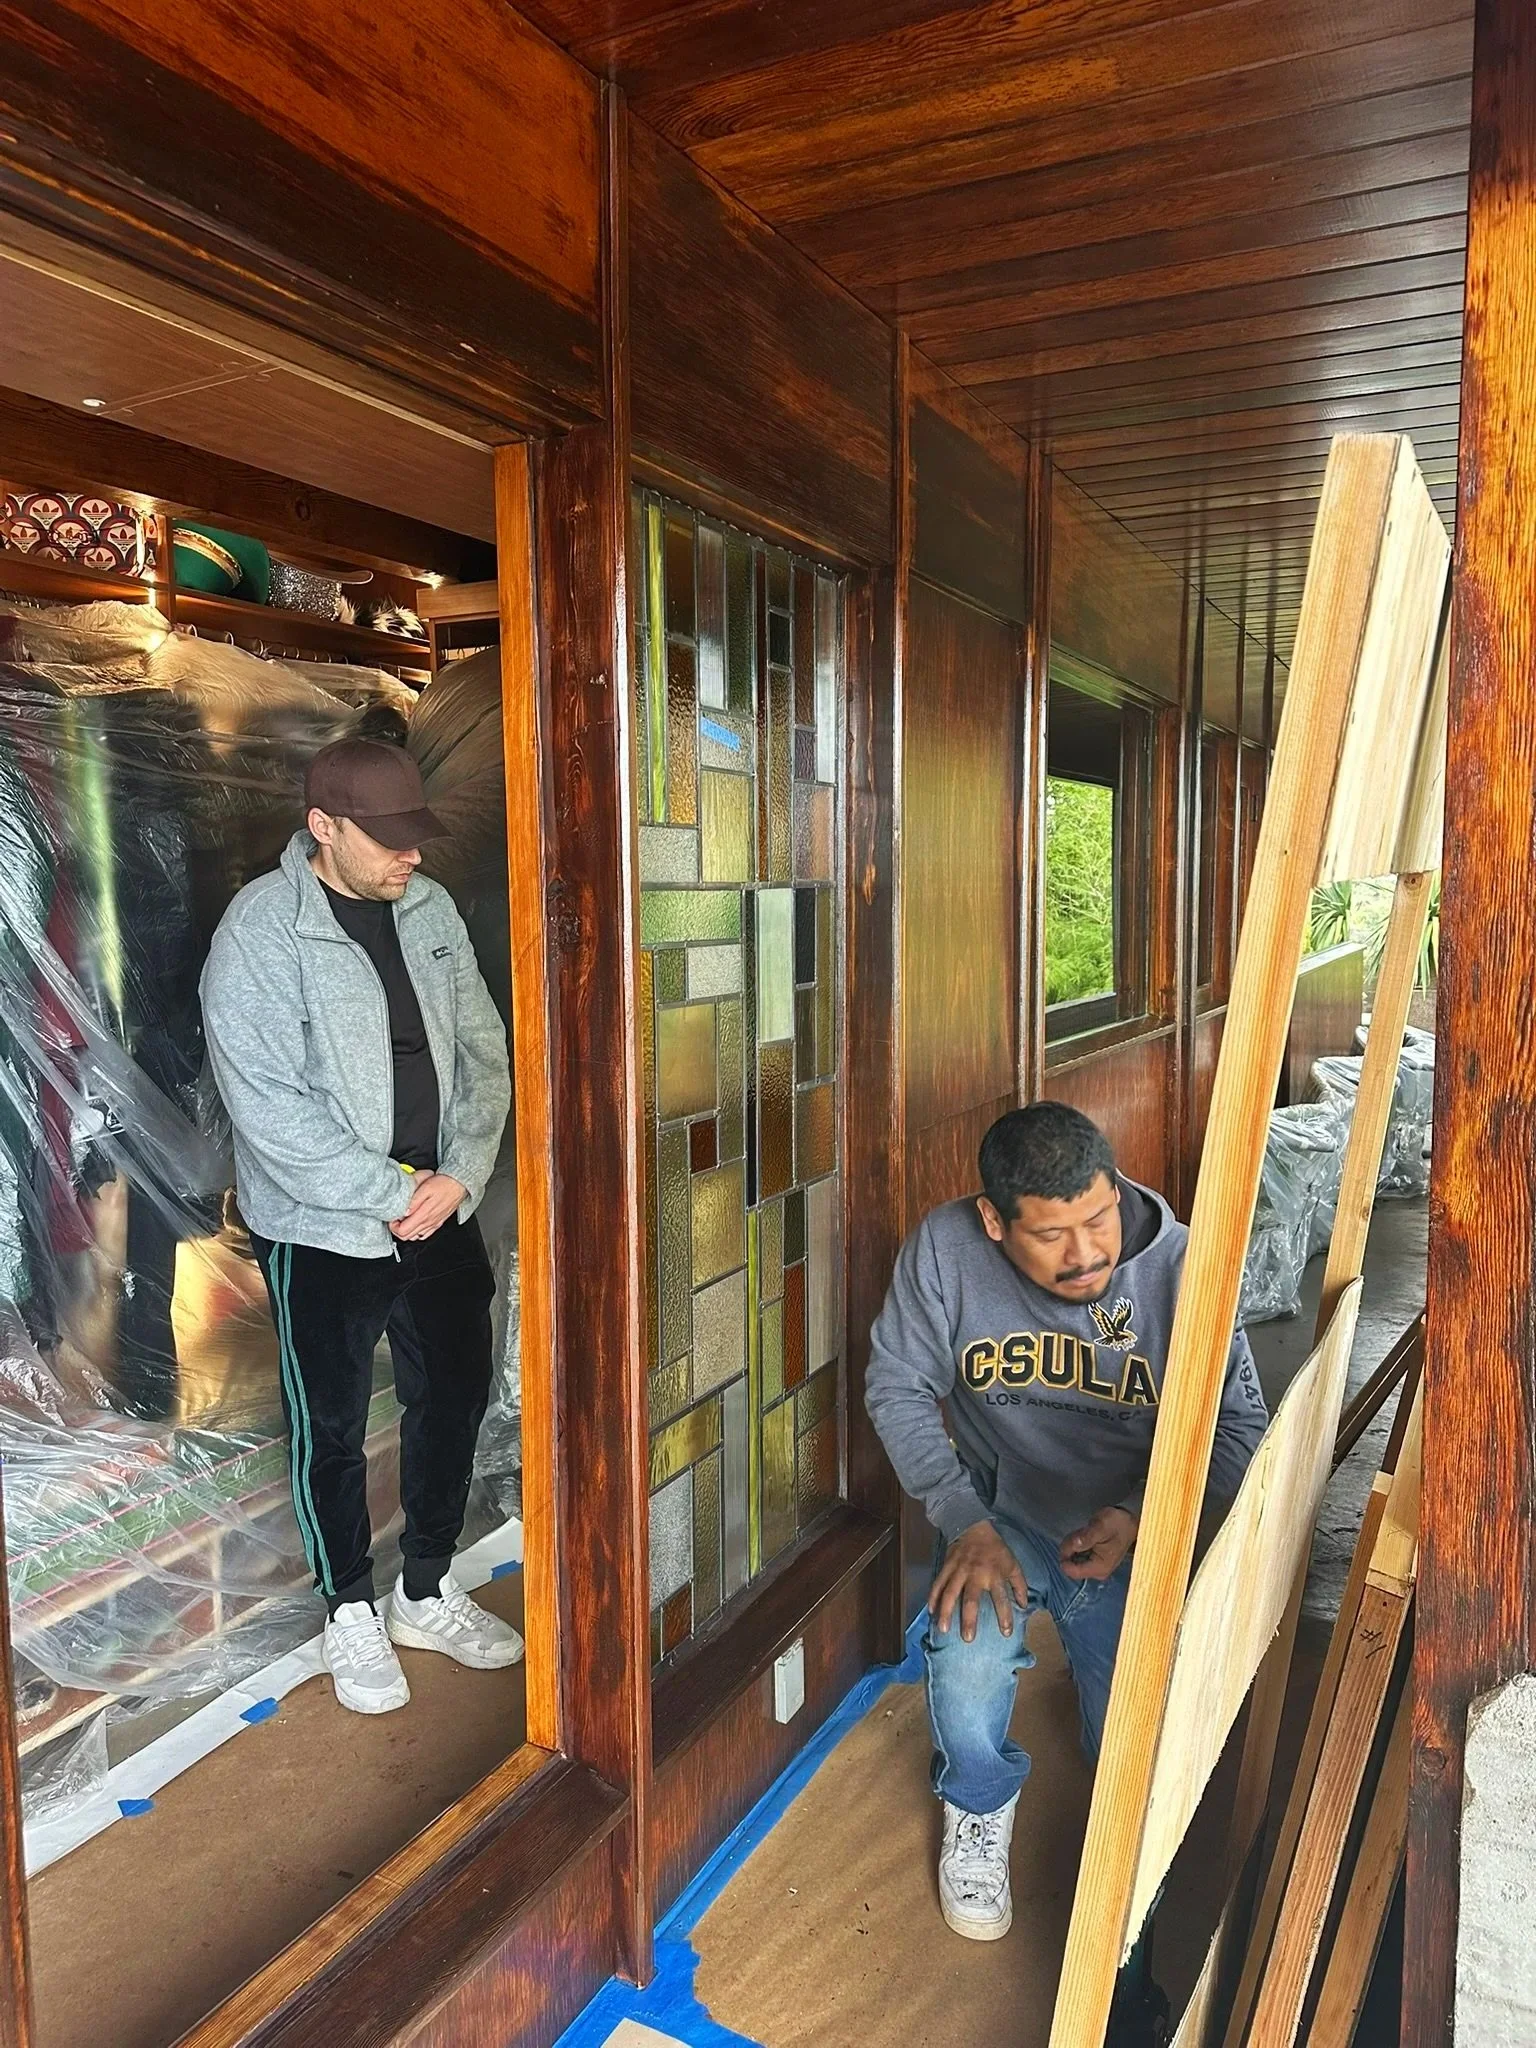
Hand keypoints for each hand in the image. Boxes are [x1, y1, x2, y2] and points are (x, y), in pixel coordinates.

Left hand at [390, 1173, 466, 1241]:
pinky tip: (415, 1223)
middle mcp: (429, 1222)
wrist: (459, 1184)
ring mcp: (434, 1224)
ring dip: (407, 1230)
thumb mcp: (426, 1188)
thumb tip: (403, 1211)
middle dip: (397, 1229)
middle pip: (407, 1236)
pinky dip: (417, 1232)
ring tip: (404, 1220)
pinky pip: (425, 1234)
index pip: (403, 1231)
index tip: (392, 1218)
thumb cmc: (443, 1184)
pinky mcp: (438, 1222)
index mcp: (424, 1215)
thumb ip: (414, 1201)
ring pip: (415, 1237)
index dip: (393, 1226)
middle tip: (396, 1219)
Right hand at [929, 1520, 1029, 1642]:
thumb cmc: (995, 1549)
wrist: (973, 1526)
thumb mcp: (1012, 1564)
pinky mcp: (946, 1567)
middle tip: (968, 1638)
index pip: (1001, 1598)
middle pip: (971, 1600)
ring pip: (950, 1593)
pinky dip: (933, 1597)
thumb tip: (1024, 1605)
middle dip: (969, 1619)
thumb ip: (1019, 1585)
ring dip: (946, 1611)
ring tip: (943, 1629)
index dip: (1004, 1616)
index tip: (1005, 1633)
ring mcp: (959, 1571)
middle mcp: (976, 1575)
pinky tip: (930, 1612)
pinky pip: (938, 1583)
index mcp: (994, 1575)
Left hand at [1058, 1506, 1137, 1581]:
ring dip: (1075, 1546)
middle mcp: (1097, 1573)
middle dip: (1071, 1549)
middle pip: (1071, 1565)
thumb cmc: (1117, 1524)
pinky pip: (1079, 1557)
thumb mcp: (1100, 1526)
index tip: (1072, 1539)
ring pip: (1073, 1560)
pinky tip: (1087, 1538)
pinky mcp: (1096, 1563)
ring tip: (1086, 1534)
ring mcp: (1096, 1569)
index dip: (1065, 1554)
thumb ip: (1085, 1537)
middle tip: (1082, 1534)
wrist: (1130, 1522)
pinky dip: (1079, 1547)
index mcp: (1099, 1568)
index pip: (1071, 1570)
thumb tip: (1072, 1546)